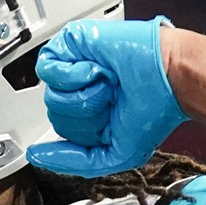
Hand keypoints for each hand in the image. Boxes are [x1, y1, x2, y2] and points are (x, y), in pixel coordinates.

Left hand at [26, 16, 187, 177]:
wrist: (169, 74)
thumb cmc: (154, 108)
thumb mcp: (114, 154)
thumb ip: (72, 161)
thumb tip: (35, 156)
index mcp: (88, 110)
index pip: (63, 130)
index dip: (85, 132)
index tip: (109, 123)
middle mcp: (78, 88)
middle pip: (56, 115)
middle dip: (87, 114)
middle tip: (114, 99)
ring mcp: (72, 65)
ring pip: (51, 96)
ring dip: (85, 95)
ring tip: (108, 83)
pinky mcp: (68, 43)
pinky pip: (48, 68)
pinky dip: (74, 76)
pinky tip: (97, 71)